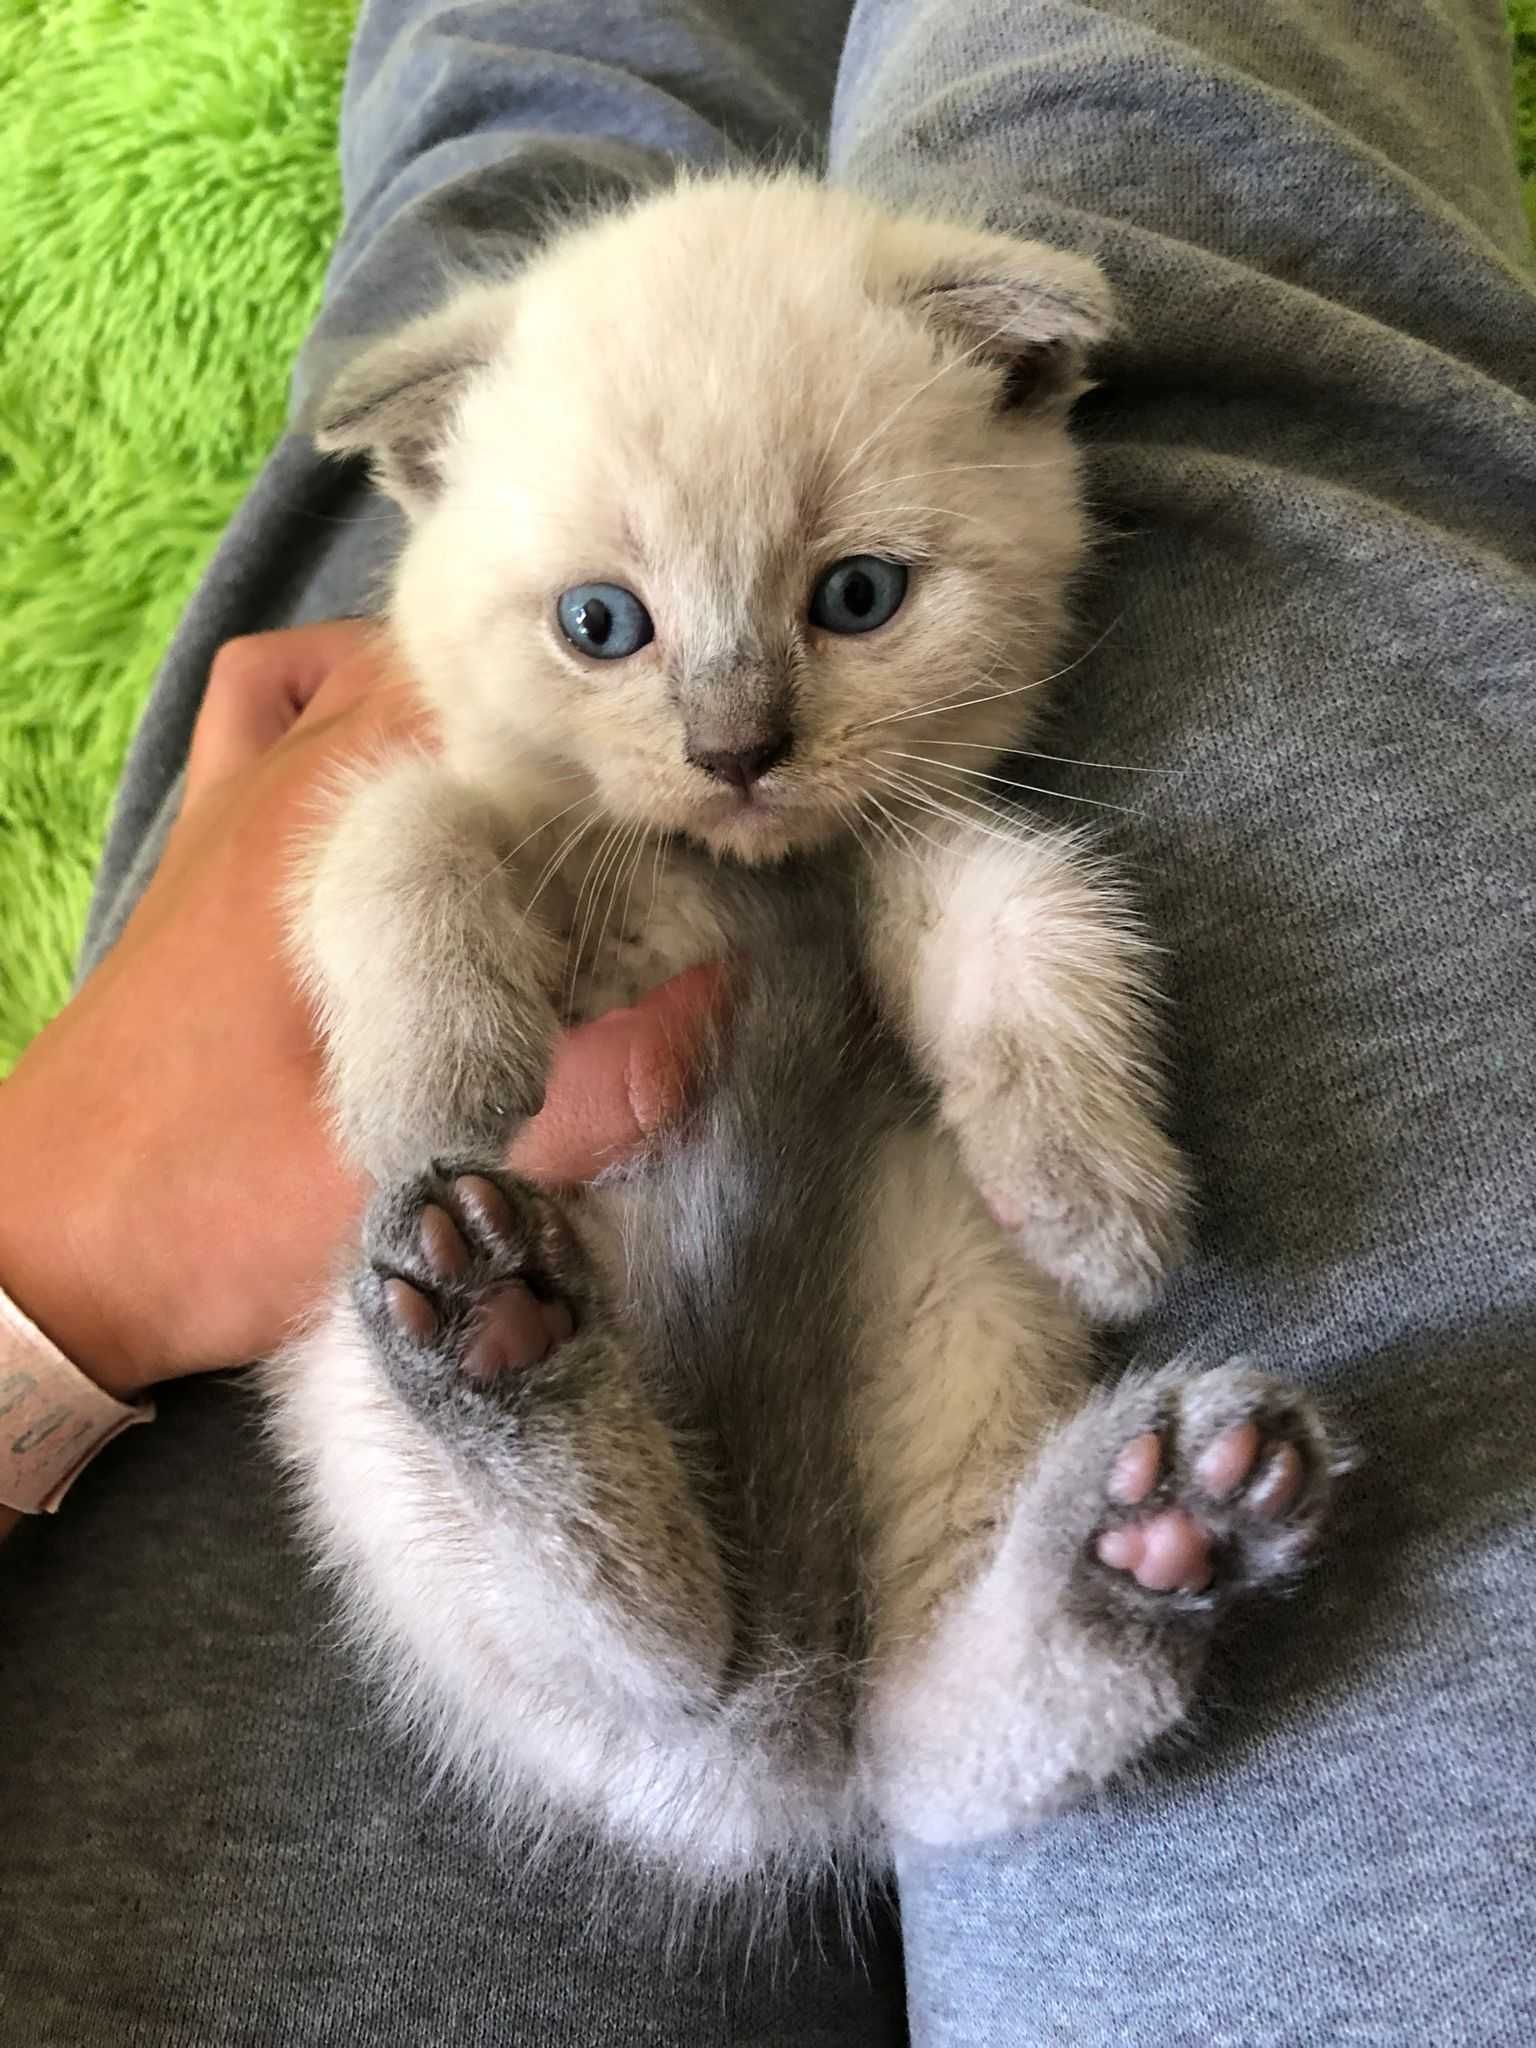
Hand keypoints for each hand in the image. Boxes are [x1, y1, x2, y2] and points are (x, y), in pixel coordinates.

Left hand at [0, 622, 727, 1402]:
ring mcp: (235, 804)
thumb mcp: (417, 1172)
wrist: (42, 1248)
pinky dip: (336, 696)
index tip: (674, 806)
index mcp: (337, 845)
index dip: (604, 745)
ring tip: (538, 775)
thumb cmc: (206, 1210)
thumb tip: (720, 1004)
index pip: (501, 719)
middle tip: (636, 805)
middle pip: (448, 676)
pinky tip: (395, 760)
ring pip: (366, 669)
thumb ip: (582, 1095)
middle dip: (553, 720)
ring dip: (459, 700)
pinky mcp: (205, 845)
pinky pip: (269, 708)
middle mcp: (284, 792)